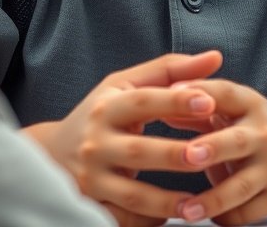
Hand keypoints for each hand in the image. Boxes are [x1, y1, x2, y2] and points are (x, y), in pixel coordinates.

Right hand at [27, 50, 222, 226]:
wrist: (51, 153)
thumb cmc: (101, 112)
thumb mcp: (126, 84)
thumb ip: (171, 71)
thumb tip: (215, 57)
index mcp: (107, 106)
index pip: (143, 100)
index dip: (176, 100)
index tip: (209, 101)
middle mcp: (96, 141)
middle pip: (139, 150)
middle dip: (174, 154)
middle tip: (208, 155)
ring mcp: (91, 177)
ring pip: (132, 193)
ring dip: (166, 200)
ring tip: (197, 203)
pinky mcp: (90, 204)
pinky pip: (122, 219)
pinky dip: (147, 221)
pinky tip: (172, 216)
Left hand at [175, 78, 266, 224]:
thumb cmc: (261, 127)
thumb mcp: (238, 108)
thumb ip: (201, 106)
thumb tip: (159, 105)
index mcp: (250, 104)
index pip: (225, 93)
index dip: (200, 91)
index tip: (172, 96)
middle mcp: (263, 133)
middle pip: (236, 141)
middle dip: (212, 148)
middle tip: (187, 155)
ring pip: (241, 186)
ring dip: (212, 199)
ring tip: (186, 210)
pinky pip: (249, 212)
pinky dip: (226, 217)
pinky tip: (209, 218)